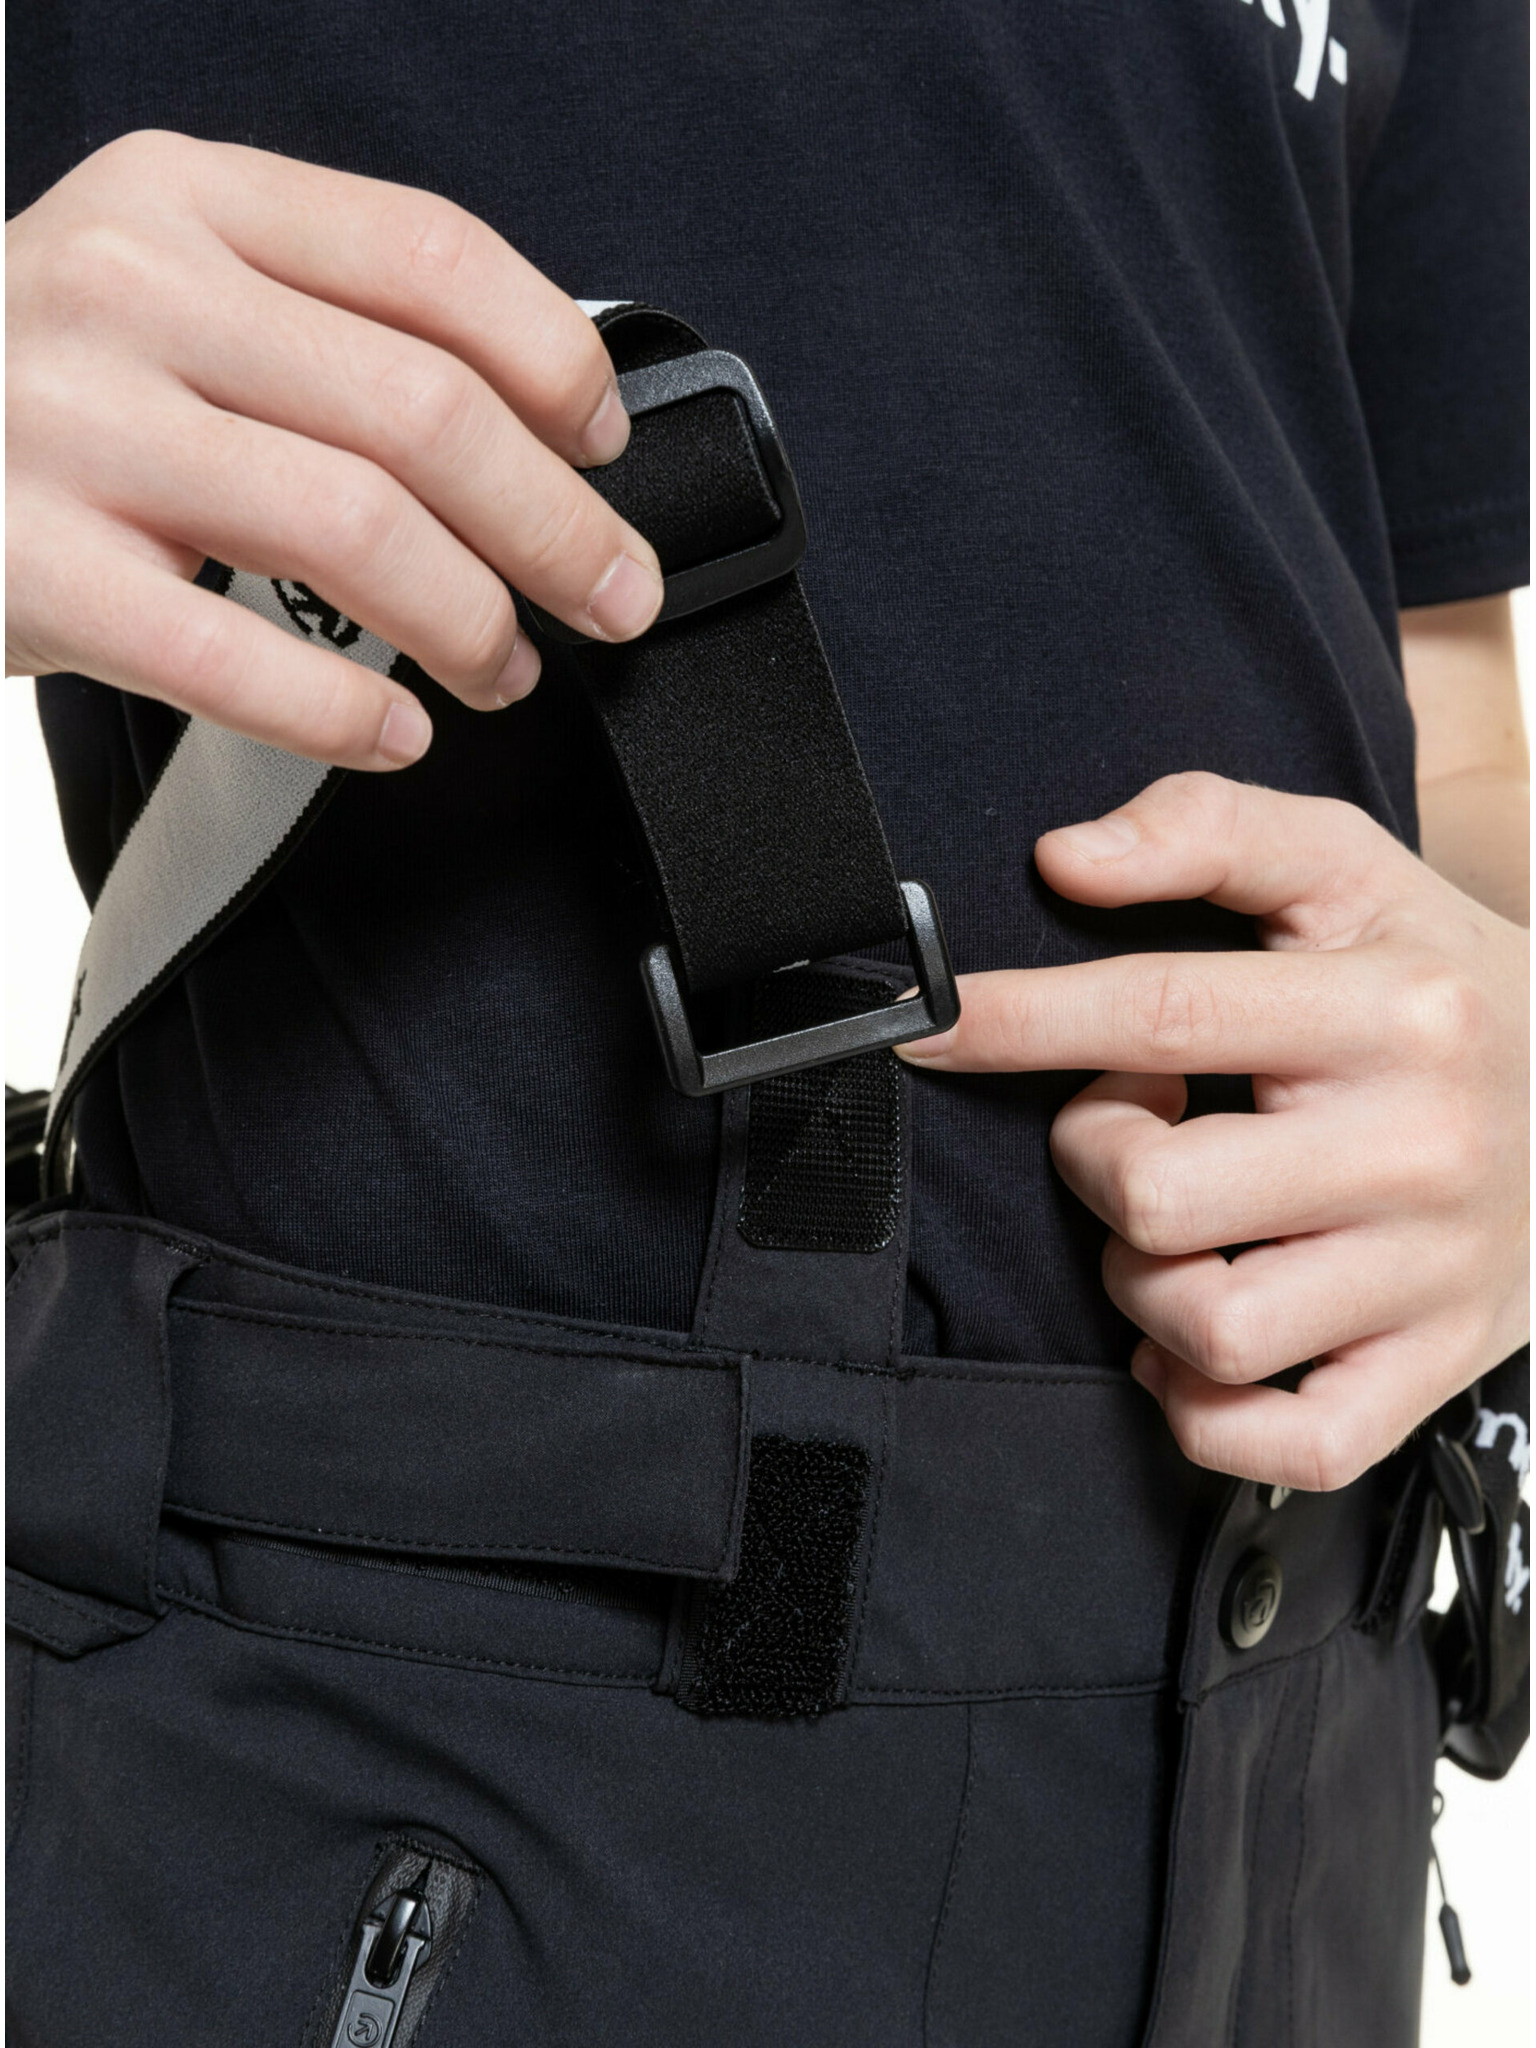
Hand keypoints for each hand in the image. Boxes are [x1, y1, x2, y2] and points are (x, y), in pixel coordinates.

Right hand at [6, 132, 663, 768]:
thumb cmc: (38, 382)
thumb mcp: (164, 285)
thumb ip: (321, 317)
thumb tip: (533, 421)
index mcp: (188, 201)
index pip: (432, 255)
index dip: (557, 363)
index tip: (605, 446)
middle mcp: (131, 291)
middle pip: (424, 411)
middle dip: (557, 529)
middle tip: (609, 598)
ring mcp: (73, 426)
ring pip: (354, 530)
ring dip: (471, 624)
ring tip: (500, 670)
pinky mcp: (29, 564)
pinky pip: (232, 655)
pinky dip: (344, 715)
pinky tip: (393, 734)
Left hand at [899, 772, 1529, 1490]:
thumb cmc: (1441, 984)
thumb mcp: (1349, 870)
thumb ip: (1209, 828)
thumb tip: (1068, 858)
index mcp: (1392, 1010)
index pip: (1161, 1013)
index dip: (1016, 1024)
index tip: (925, 1025)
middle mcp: (1419, 1146)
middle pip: (1157, 1196)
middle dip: (1096, 1159)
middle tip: (1136, 1125)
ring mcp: (1432, 1272)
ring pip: (1204, 1327)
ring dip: (1139, 1282)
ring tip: (1174, 1228)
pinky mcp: (1439, 1364)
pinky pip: (1289, 1441)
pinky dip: (1206, 1407)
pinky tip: (1197, 1342)